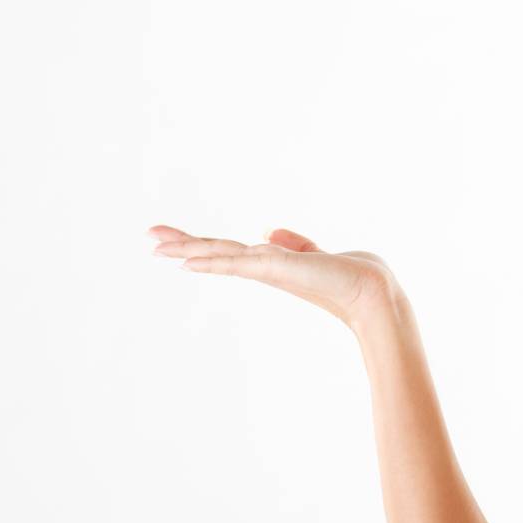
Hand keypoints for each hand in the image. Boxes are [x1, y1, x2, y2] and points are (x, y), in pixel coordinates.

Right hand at [148, 224, 399, 331]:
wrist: (372, 291)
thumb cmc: (351, 276)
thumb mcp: (317, 254)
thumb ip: (295, 244)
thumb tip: (268, 231)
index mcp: (272, 263)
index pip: (229, 250)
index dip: (202, 245)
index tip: (174, 241)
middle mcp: (266, 267)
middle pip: (217, 252)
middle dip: (183, 244)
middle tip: (150, 238)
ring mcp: (269, 268)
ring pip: (220, 256)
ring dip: (188, 249)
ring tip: (156, 246)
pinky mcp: (277, 268)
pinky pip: (238, 261)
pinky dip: (213, 260)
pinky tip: (190, 260)